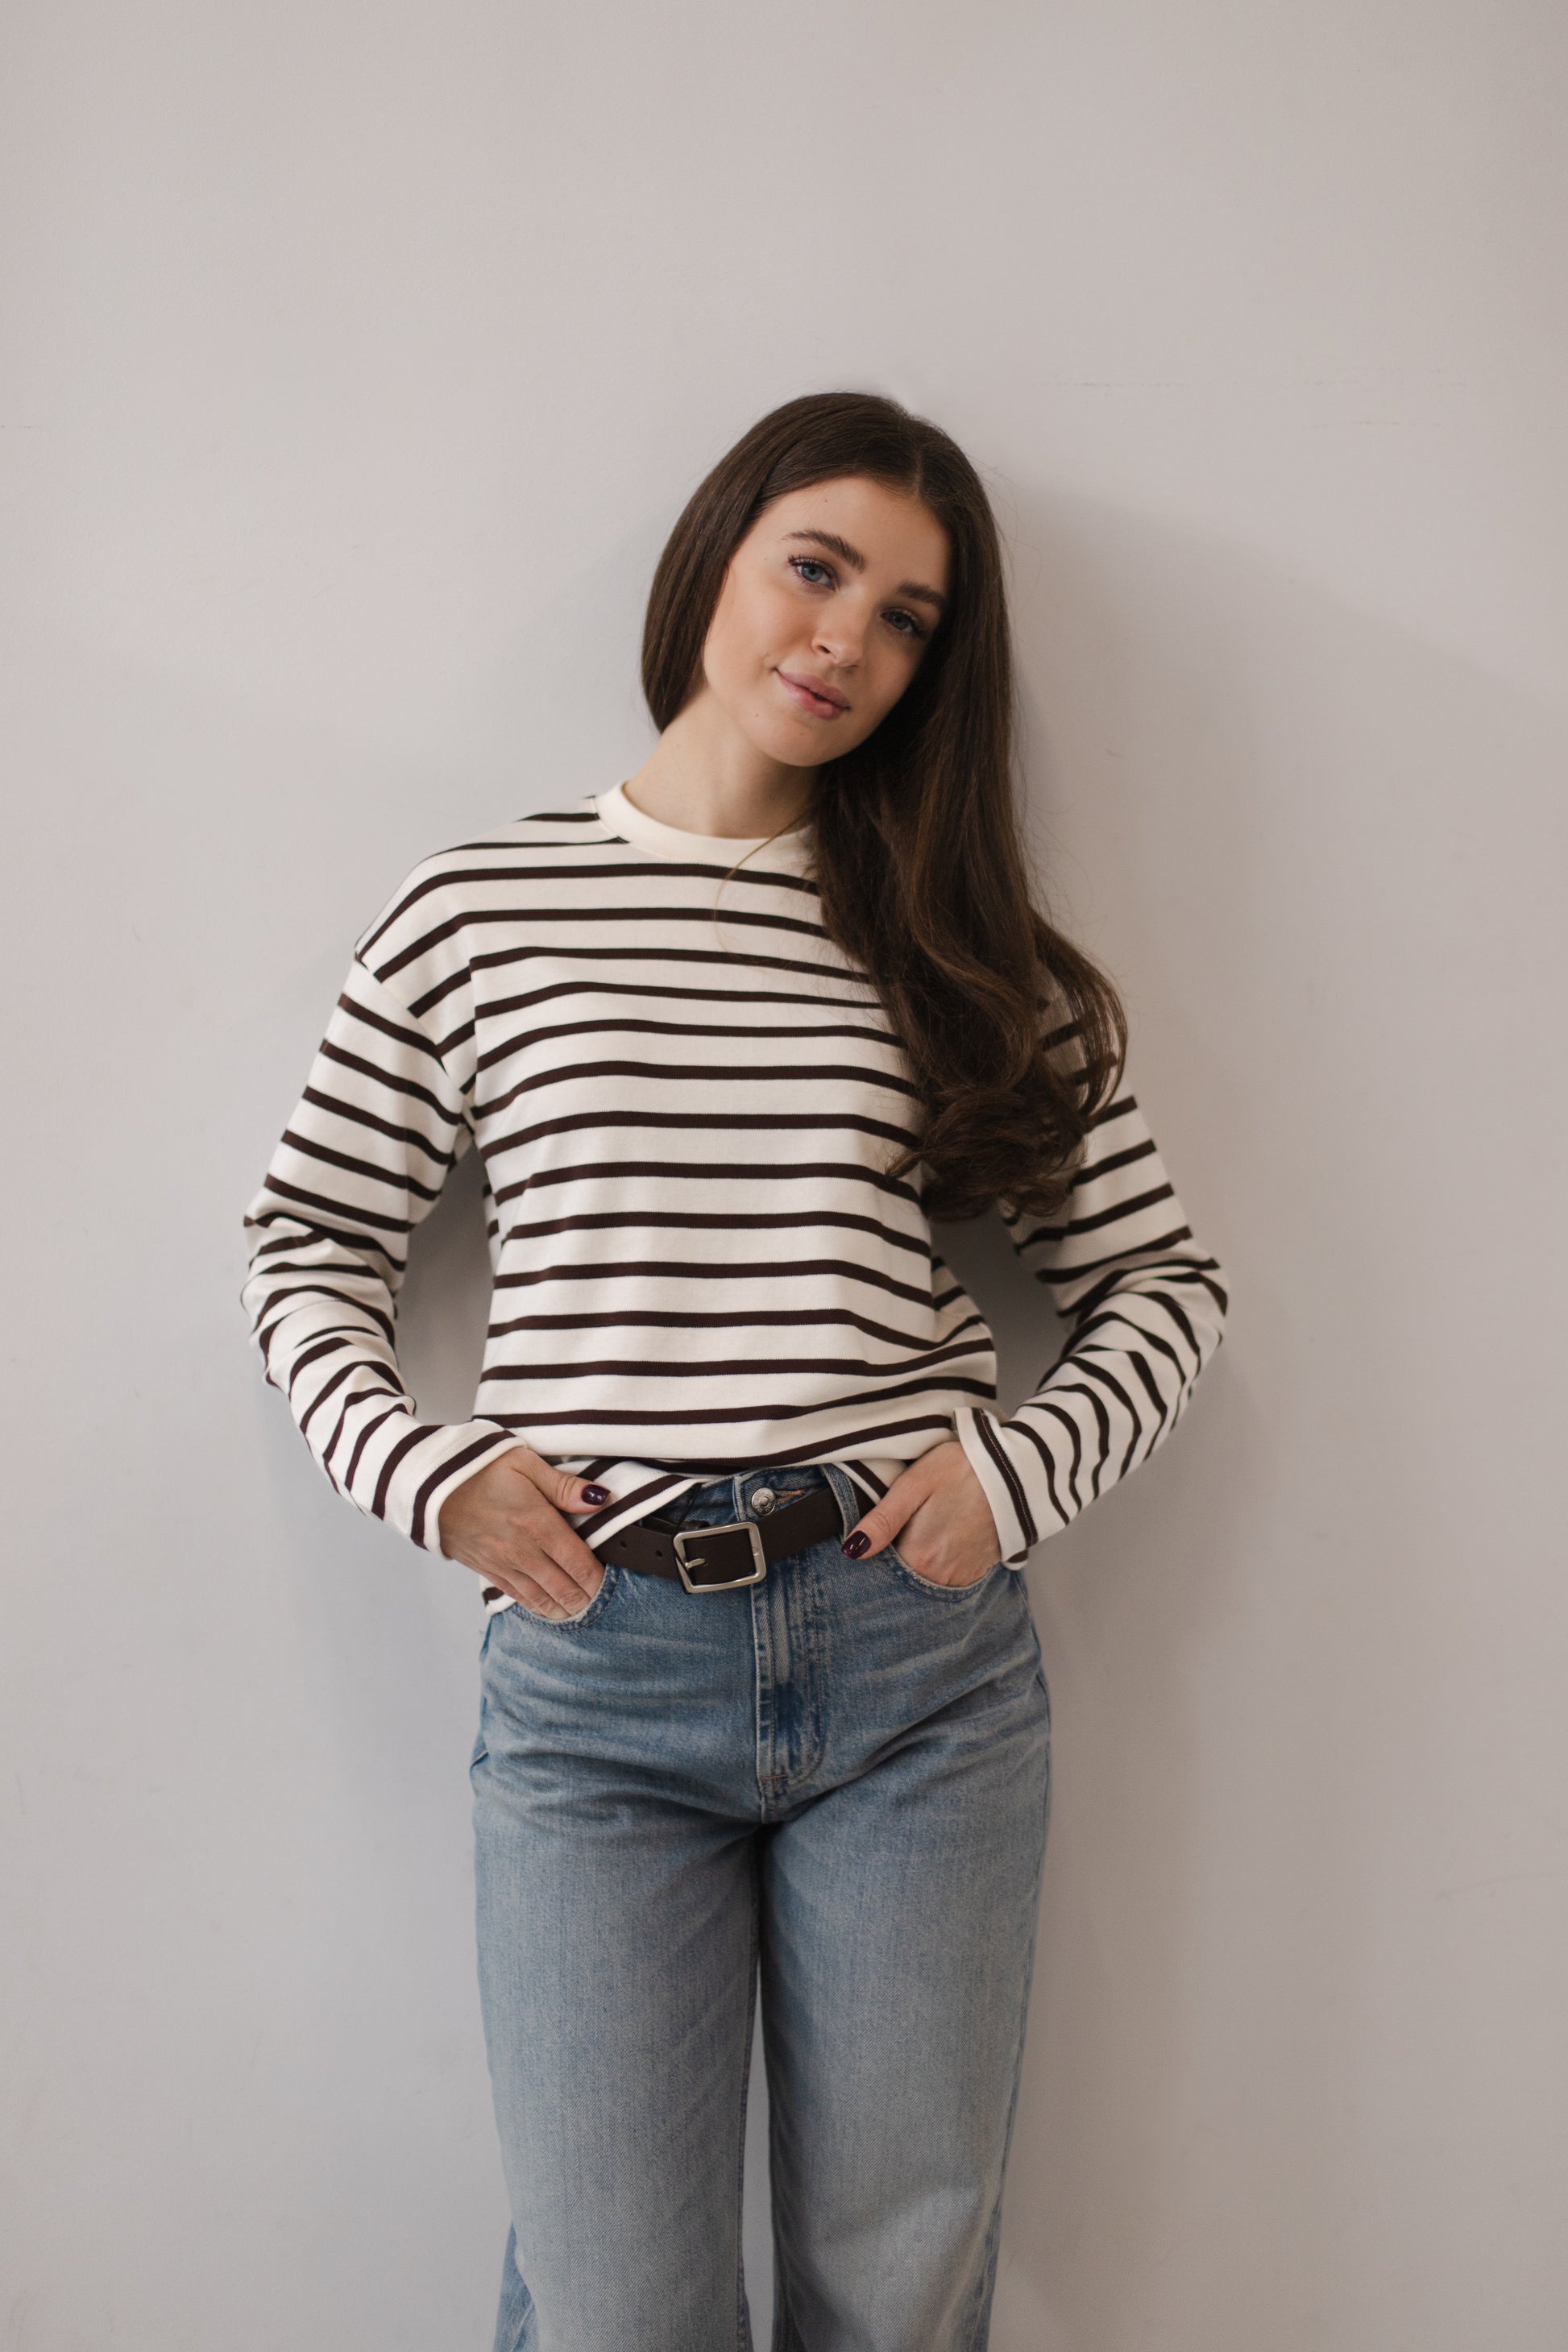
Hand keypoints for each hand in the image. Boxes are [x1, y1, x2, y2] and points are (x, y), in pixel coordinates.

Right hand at [438, 1447, 610, 1618]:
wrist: (429, 1484)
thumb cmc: (478, 1467)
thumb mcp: (524, 1463)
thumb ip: (564, 1486)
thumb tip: (600, 1498)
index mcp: (537, 1523)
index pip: (578, 1563)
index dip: (599, 1578)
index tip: (612, 1580)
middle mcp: (521, 1550)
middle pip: (563, 1588)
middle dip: (586, 1598)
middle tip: (602, 1600)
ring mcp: (502, 1564)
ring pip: (542, 1599)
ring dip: (565, 1608)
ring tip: (581, 1611)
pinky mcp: (486, 1569)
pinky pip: (518, 1597)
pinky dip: (538, 1607)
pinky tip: (551, 1610)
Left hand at [839, 1440, 1004, 1586]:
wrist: (1015, 1471)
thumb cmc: (962, 1470)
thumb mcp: (914, 1485)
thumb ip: (882, 1520)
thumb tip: (852, 1550)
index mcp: (919, 1556)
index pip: (880, 1572)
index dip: (872, 1556)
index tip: (873, 1537)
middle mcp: (940, 1575)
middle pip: (902, 1578)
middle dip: (893, 1560)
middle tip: (899, 1528)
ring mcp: (961, 1576)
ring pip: (924, 1579)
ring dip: (916, 1562)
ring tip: (921, 1529)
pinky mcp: (977, 1571)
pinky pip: (947, 1578)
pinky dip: (937, 1564)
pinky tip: (939, 1537)